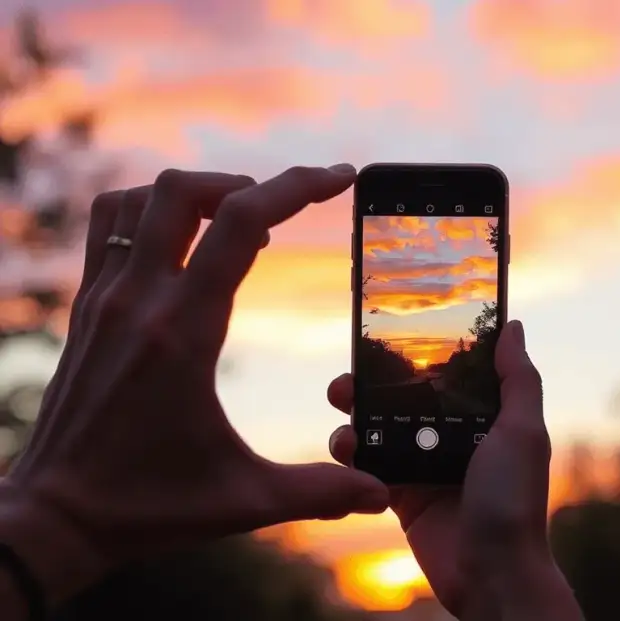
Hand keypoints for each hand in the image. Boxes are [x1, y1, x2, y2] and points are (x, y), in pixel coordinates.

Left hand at [0, 166, 388, 609]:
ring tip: (235, 224)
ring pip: (141, 200)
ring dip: (195, 194)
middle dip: (245, 182)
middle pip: (184, 190)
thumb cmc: (146, 508)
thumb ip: (319, 491)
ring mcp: (103, 301)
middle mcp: (138, 302)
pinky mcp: (85, 311)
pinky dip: (150, 213)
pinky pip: (112, 227)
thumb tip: (381, 492)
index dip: (299, 188)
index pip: (242, 224)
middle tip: (280, 212)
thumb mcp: (244, 502)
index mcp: (182, 333)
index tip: (339, 178)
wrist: (52, 519)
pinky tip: (182, 247)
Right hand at [328, 321, 580, 618]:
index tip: (390, 335)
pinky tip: (347, 449)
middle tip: (348, 379)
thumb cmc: (514, 501)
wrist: (492, 573)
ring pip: (380, 429)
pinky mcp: (401, 495)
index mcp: (482, 418)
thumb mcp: (523, 431)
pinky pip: (369, 467)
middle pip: (403, 400)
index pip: (447, 376)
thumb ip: (517, 379)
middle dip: (372, 385)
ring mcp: (425, 465)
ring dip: (355, 417)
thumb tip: (513, 327)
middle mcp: (452, 437)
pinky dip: (353, 456)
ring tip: (341, 409)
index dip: (419, 356)